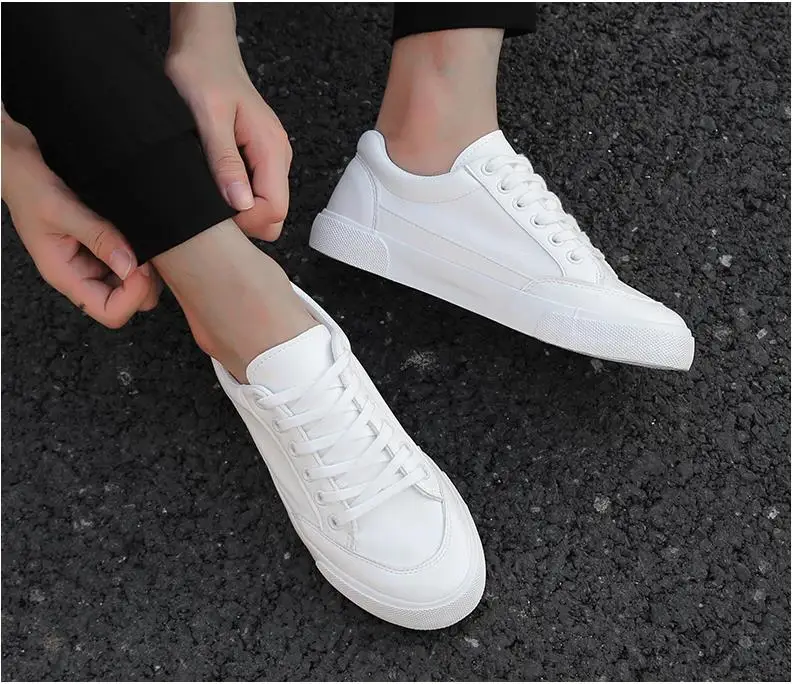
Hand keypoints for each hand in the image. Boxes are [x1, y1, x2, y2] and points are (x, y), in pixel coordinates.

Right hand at [1, 112, 160, 327]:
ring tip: (144, 242)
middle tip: (148, 253)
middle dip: (143, 284)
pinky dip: (141, 255)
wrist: (19, 161)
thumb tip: (129, 266)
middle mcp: (81, 275)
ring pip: (133, 286)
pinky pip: (131, 264)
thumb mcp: (60, 208)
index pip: (109, 312)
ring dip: (145, 270)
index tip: (141, 267)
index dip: (132, 296)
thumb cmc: (27, 184)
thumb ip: (97, 236)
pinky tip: (139, 235)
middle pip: (126, 304)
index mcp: (66, 275)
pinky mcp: (102, 248)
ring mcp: (93, 263)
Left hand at [165, 9, 291, 241]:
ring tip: (207, 187)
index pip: (275, 210)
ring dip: (236, 208)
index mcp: (272, 148)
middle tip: (208, 202)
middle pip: (274, 215)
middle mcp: (277, 156)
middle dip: (244, 220)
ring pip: (263, 207)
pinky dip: (233, 197)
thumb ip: (225, 161)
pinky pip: (254, 193)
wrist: (204, 46)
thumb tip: (241, 204)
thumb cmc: (203, 72)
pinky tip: (212, 180)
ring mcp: (269, 159)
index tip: (215, 211)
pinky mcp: (257, 159)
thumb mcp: (207, 116)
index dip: (246, 220)